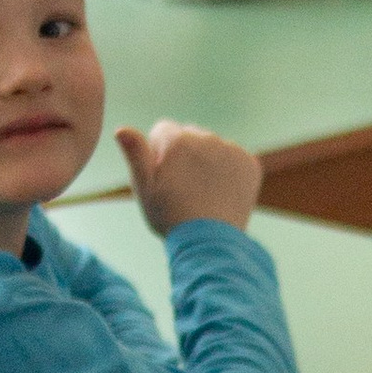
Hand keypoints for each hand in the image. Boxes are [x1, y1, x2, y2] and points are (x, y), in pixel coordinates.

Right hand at [118, 119, 262, 233]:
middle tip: (183, 187)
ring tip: (202, 192)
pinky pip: (234, 158)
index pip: (163, 129)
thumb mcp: (144, 188)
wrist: (210, 243)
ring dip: (207, 160)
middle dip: (184, 153)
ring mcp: (231, 150)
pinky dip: (228, 170)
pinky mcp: (250, 164)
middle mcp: (206, 138)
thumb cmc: (170, 217)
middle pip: (189, 135)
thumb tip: (121, 129)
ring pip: (213, 146)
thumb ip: (135, 155)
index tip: (163, 177)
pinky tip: (221, 192)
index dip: (159, 153)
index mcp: (177, 140)